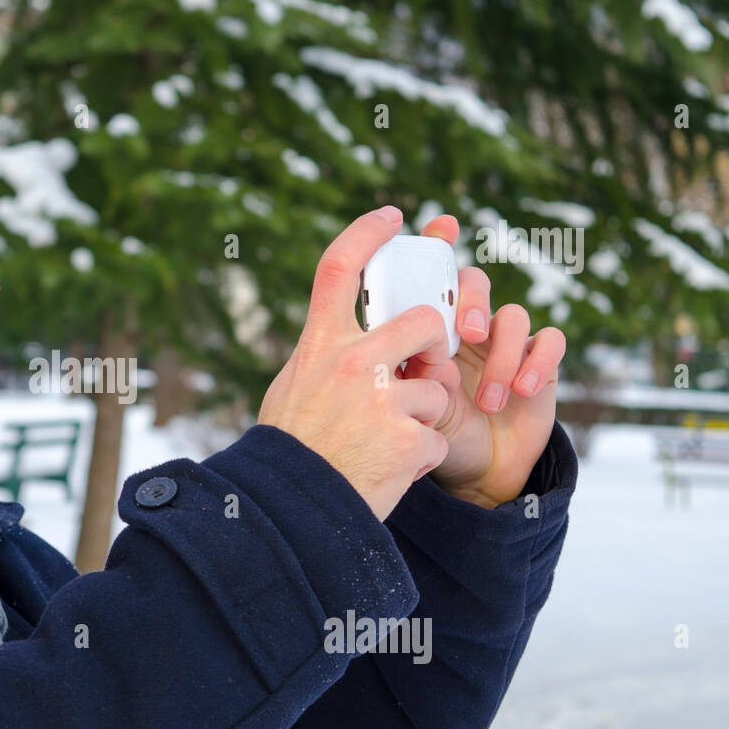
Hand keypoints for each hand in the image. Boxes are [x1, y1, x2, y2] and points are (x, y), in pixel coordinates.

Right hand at [258, 206, 451, 520]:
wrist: (293, 512)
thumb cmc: (291, 449)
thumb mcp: (293, 387)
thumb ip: (326, 356)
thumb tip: (349, 331)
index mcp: (320, 347)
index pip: (341, 268)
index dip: (369, 233)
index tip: (393, 216)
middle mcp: (354, 364)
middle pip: (424, 322)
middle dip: (435, 344)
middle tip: (426, 365)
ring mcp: (386, 401)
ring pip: (437, 387)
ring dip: (423, 415)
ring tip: (387, 441)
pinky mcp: (412, 440)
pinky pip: (437, 437)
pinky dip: (421, 457)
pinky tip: (390, 469)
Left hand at [399, 215, 566, 507]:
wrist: (474, 470)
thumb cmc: (435, 430)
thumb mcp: (412, 402)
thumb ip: (410, 373)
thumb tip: (420, 353)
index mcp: (429, 327)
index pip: (433, 275)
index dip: (438, 243)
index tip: (443, 225)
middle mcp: (468, 325)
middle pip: (474, 282)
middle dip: (471, 300)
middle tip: (466, 334)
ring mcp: (505, 342)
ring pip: (512, 316)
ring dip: (501, 356)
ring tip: (488, 399)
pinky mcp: (540, 362)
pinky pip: (549, 340)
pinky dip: (536, 361)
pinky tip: (521, 391)